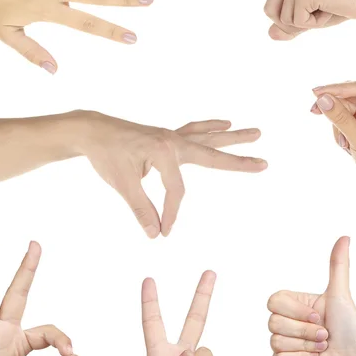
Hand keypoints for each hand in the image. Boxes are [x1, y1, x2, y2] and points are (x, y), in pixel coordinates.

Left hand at [75, 112, 266, 237]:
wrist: (91, 130)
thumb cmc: (106, 154)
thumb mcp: (122, 184)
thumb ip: (141, 209)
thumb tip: (155, 233)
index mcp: (164, 151)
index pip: (177, 190)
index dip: (171, 213)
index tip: (164, 232)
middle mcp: (172, 141)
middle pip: (212, 153)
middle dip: (238, 162)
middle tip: (264, 163)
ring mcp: (171, 136)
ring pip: (208, 137)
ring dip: (232, 137)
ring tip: (255, 133)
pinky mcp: (167, 136)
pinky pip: (194, 131)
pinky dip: (209, 127)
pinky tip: (224, 122)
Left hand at [216, 0, 355, 39]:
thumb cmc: (337, 8)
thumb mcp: (307, 22)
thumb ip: (287, 29)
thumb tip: (269, 35)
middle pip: (269, 14)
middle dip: (292, 24)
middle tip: (316, 12)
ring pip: (282, 20)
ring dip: (304, 24)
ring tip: (323, 9)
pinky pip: (296, 22)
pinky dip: (313, 24)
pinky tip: (327, 9)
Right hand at [268, 237, 355, 355]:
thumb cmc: (351, 331)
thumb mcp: (341, 296)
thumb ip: (338, 266)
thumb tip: (345, 237)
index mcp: (294, 305)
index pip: (274, 301)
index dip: (297, 311)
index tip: (318, 316)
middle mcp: (285, 323)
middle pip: (273, 322)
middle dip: (306, 331)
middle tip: (324, 335)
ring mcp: (282, 344)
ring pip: (276, 341)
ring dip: (306, 347)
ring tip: (322, 348)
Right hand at [310, 81, 355, 189]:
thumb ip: (340, 118)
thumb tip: (322, 99)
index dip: (334, 89)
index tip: (314, 93)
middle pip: (348, 98)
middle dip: (335, 112)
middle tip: (314, 113)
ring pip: (343, 109)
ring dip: (338, 127)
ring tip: (346, 145)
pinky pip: (344, 119)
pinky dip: (340, 132)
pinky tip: (347, 145)